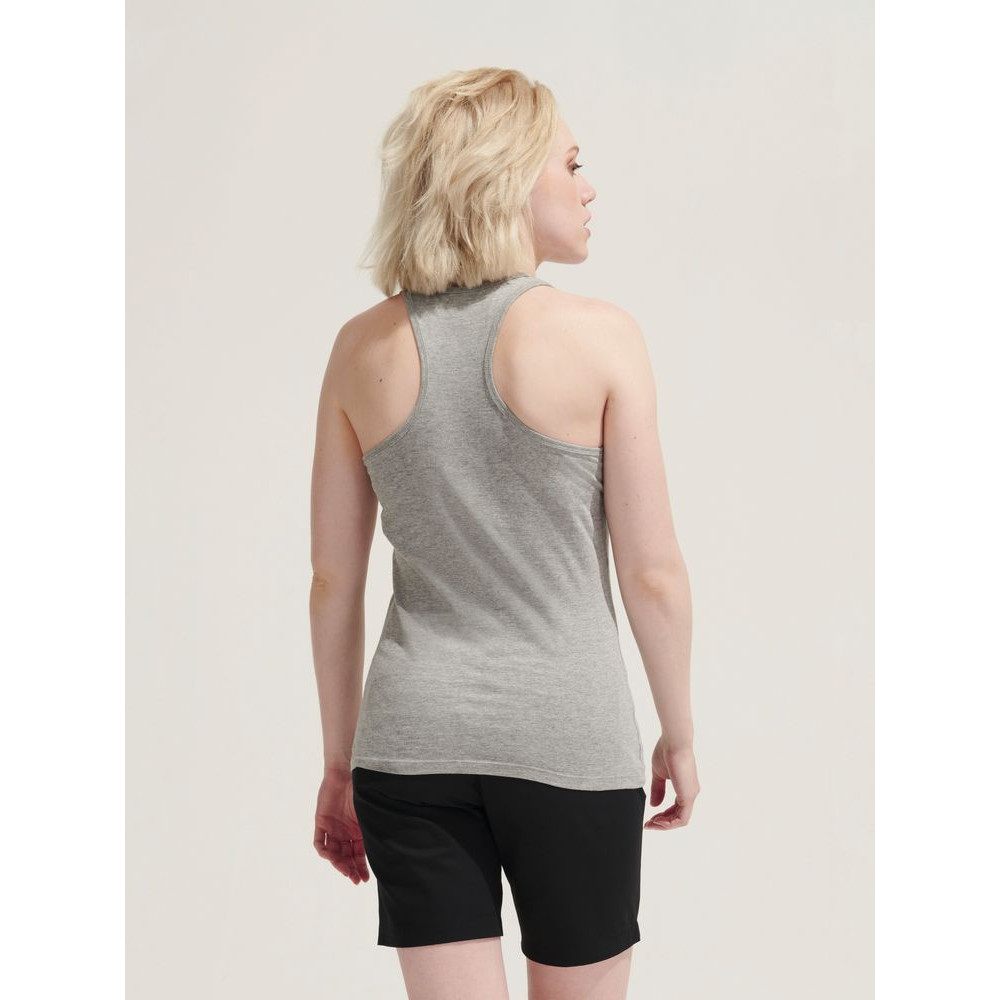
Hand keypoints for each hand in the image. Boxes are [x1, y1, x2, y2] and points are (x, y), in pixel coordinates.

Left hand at [313, 768, 369, 883]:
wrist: (346, 771)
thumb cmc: (362, 789)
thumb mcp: (370, 812)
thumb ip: (373, 828)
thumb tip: (389, 848)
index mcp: (358, 831)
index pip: (358, 855)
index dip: (361, 868)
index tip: (365, 879)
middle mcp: (345, 832)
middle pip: (346, 857)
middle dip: (351, 869)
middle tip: (355, 879)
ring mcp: (332, 828)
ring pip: (333, 853)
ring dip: (339, 864)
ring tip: (346, 871)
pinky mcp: (321, 822)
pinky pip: (319, 842)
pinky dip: (324, 851)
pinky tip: (331, 856)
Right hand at [644, 736, 698, 830]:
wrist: (674, 742)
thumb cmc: (666, 751)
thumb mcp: (658, 774)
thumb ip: (657, 789)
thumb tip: (654, 805)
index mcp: (684, 787)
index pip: (675, 809)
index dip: (662, 816)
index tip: (649, 818)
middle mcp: (690, 792)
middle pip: (677, 816)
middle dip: (662, 823)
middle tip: (648, 824)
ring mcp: (690, 794)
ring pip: (680, 820)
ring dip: (664, 825)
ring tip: (650, 824)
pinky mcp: (688, 796)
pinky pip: (681, 818)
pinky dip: (669, 823)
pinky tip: (657, 822)